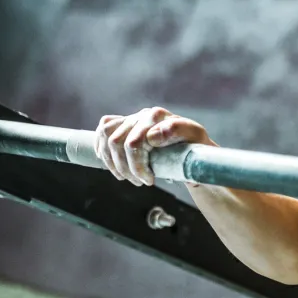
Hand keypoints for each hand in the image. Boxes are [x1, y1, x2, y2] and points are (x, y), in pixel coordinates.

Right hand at [94, 107, 213, 186]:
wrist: (192, 148)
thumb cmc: (195, 145)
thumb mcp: (195, 138)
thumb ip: (179, 131)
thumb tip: (152, 136)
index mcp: (159, 116)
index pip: (134, 143)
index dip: (138, 166)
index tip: (150, 180)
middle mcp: (144, 114)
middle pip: (117, 142)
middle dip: (126, 167)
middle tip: (140, 182)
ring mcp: (133, 118)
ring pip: (107, 136)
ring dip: (113, 162)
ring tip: (127, 177)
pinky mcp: (124, 123)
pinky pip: (103, 130)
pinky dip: (103, 148)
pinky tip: (112, 163)